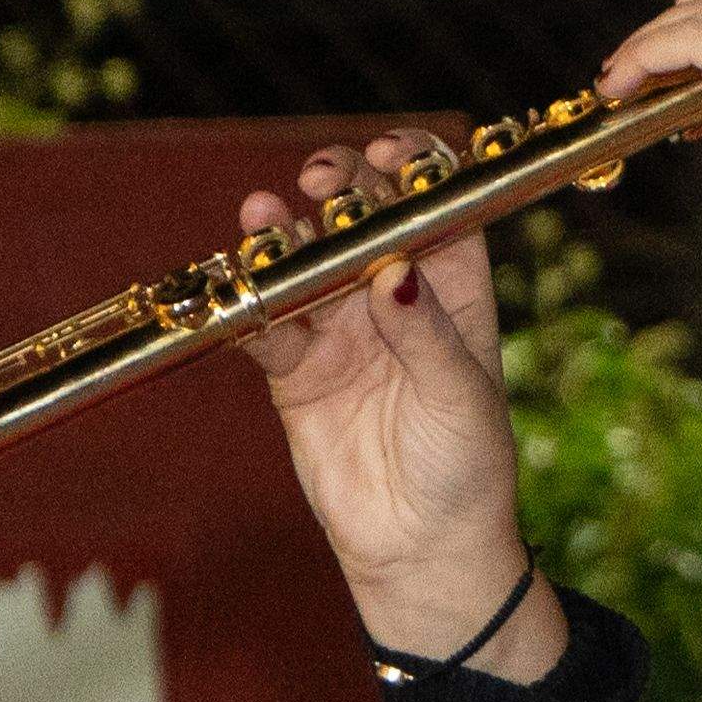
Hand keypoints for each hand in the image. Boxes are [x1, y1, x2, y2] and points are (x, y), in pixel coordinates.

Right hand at [239, 135, 561, 673]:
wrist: (420, 547)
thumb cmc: (467, 467)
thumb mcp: (460, 396)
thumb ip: (427, 334)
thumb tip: (396, 271)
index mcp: (453, 290)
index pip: (433, 208)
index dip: (413, 171)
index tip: (389, 154)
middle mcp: (394, 298)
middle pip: (360, 221)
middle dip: (340, 190)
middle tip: (323, 180)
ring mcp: (340, 330)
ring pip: (303, 263)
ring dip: (281, 235)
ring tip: (263, 215)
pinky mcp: (294, 370)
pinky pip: (262, 323)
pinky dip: (245, 302)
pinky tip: (235, 281)